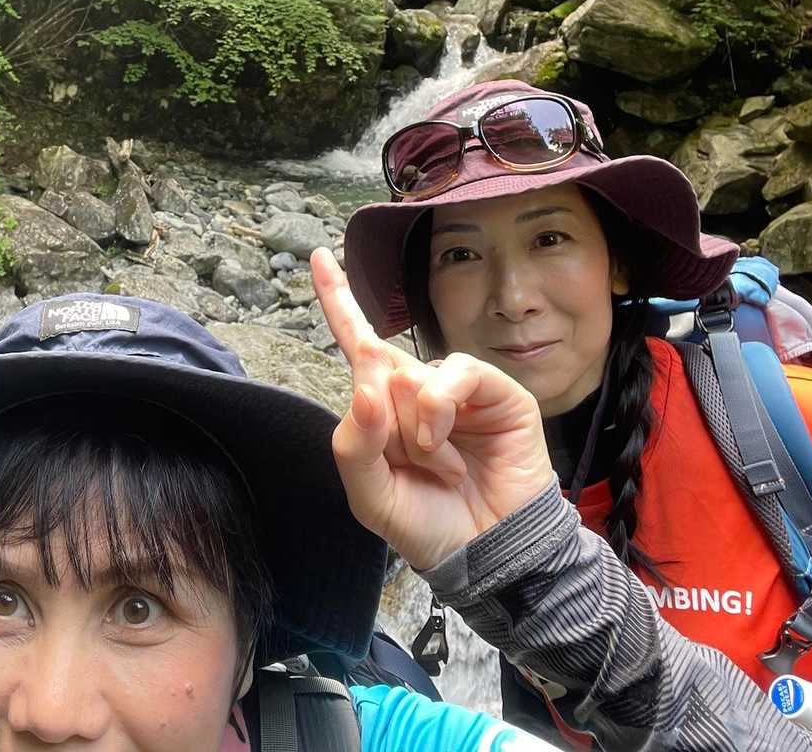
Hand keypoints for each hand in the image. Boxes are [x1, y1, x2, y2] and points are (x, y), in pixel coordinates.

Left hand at [310, 248, 555, 569]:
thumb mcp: (370, 495)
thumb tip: (366, 384)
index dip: (337, 299)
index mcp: (383, 406)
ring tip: (438, 466)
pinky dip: (439, 410)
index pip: (356, 342)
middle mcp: (416, 387)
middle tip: (409, 466)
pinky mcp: (495, 391)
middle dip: (381, 424)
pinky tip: (444, 444)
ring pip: (408, 376)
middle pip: (373, 365)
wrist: (487, 555)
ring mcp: (456, 388)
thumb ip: (354, 443)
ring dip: (414, 432)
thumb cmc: (427, 523)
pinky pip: (453, 373)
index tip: (317, 256)